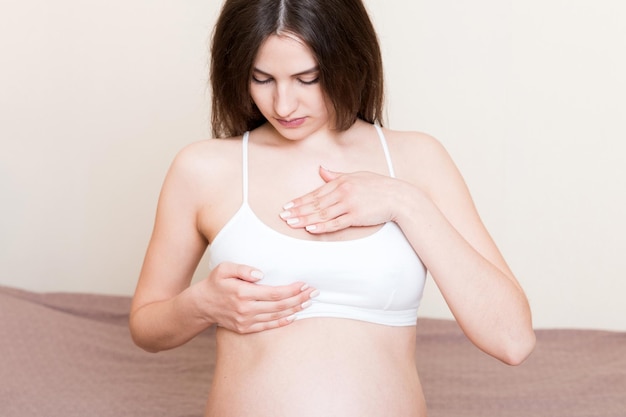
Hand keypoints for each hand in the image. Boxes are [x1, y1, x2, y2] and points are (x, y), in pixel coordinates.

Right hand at [195, 262, 317, 332]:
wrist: (201, 305)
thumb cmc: (215, 283)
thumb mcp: (224, 269)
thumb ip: (242, 269)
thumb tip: (261, 273)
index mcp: (243, 293)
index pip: (274, 293)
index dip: (292, 290)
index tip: (304, 284)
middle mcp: (246, 309)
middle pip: (279, 305)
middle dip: (299, 299)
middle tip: (314, 293)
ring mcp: (246, 321)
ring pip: (276, 316)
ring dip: (295, 310)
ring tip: (308, 302)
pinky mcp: (245, 329)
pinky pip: (268, 326)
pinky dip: (282, 322)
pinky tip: (294, 316)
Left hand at [279, 166, 400, 233]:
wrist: (399, 197)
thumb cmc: (379, 186)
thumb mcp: (356, 176)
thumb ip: (336, 175)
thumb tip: (321, 169)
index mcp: (341, 181)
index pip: (315, 193)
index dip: (300, 201)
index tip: (287, 206)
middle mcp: (343, 191)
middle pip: (315, 204)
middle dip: (297, 211)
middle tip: (283, 217)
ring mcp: (349, 204)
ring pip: (322, 214)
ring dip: (305, 219)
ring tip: (291, 224)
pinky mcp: (356, 216)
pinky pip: (336, 223)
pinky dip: (322, 226)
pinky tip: (310, 229)